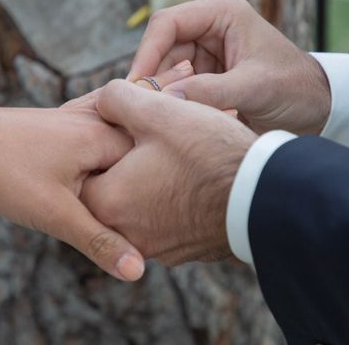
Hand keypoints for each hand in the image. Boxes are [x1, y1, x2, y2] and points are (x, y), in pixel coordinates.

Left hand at [0, 106, 143, 281]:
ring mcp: (78, 118)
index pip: (150, 165)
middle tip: (129, 209)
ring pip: (114, 148)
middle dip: (137, 182)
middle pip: (135, 156)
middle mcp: (95, 121)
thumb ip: (100, 241)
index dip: (151, 194)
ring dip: (117, 171)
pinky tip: (91, 173)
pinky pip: (95, 138)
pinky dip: (100, 158)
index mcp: (102, 137)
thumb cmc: (5, 173)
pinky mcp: (62, 123)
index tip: (150, 218)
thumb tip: (138, 270)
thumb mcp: (56, 215)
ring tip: (103, 197)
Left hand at [80, 79, 257, 264]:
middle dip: (126, 159)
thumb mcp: (158, 110)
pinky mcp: (185, 251)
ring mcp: (158, 248)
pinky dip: (174, 198)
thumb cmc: (208, 152)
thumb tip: (104, 101)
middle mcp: (126, 235)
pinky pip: (167, 218)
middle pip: (112, 186)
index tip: (121, 126)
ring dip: (151, 179)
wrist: (265, 195)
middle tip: (150, 137)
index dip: (100, 140)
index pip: (83, 168)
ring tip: (176, 153)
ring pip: (141, 202)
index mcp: (108, 203)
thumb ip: (116, 98)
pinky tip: (194, 176)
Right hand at [127, 0, 330, 134]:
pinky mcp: (206, 73)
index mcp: (222, 12)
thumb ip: (211, 92)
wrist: (318, 107)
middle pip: (161, 47)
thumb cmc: (295, 88)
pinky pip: (178, 84)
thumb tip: (164, 98)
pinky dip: (176, 101)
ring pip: (166, 69)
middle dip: (154, 77)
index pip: (167, 23)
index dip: (147, 52)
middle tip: (147, 108)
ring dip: (165, 92)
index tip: (136, 83)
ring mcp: (206, 50)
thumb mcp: (254, 88)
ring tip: (170, 117)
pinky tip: (181, 118)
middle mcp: (210, 26)